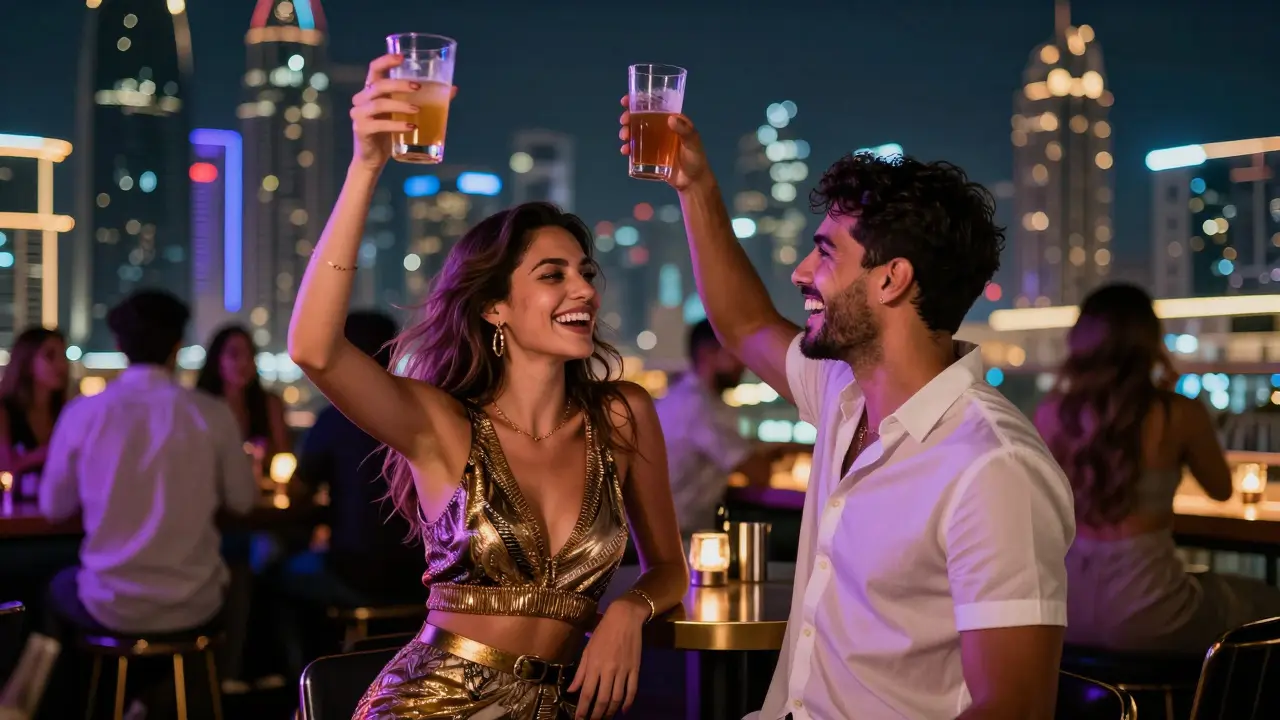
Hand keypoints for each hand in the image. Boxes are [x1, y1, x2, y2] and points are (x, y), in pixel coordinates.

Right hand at [349, 54, 456, 170]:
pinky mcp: (361, 129)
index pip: (374, 69)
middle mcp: (361, 99)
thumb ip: (424, 100)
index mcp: (371, 90)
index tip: (402, 57)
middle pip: (379, 85)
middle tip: (418, 87)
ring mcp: (359, 114)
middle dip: (400, 84)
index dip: (386, 60)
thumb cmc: (390, 132)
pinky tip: (411, 127)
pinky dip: (397, 125)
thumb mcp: (405, 113)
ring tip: (418, 110)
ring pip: (379, 104)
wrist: (373, 158)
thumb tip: (453, 89)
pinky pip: (379, 125)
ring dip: (400, 105)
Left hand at [568, 599, 645, 718]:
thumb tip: (571, 690)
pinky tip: (623, 710)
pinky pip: (632, 690)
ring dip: (611, 711)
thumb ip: (580, 672)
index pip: (587, 693)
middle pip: (603, 699)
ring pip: (617, 698)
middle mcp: (608, 670)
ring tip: (606, 718)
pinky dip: (628, 703)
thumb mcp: (587, 650)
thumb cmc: (602, 633)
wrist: (624, 618)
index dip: (583, 709)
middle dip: (597, 714)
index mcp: (594, 665)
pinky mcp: (635, 669)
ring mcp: (623, 670)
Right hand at [617, 95, 710, 191]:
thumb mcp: (693, 143)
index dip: (640, 101)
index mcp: (672, 121)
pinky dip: (628, 148)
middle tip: (624, 121)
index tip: (626, 101)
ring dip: (626, 132)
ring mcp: (654, 143)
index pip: (655, 106)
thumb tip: (670, 119)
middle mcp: (661, 129)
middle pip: (641, 118)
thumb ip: (685, 131)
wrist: (692, 182)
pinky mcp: (649, 156)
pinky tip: (625, 150)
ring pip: (636, 133)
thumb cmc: (695, 159)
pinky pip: (636, 149)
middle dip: (629, 117)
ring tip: (624, 136)